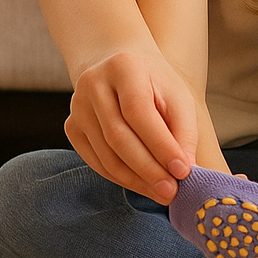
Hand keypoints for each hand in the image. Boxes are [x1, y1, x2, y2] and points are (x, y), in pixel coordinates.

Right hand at [64, 49, 198, 203]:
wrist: (117, 64)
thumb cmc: (155, 81)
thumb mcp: (177, 94)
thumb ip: (184, 129)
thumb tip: (186, 168)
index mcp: (123, 66)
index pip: (139, 111)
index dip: (161, 144)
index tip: (183, 170)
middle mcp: (93, 84)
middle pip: (119, 136)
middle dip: (149, 169)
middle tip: (172, 192)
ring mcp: (77, 107)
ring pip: (106, 154)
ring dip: (136, 180)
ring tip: (161, 193)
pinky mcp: (71, 127)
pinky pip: (96, 161)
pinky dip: (121, 178)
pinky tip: (142, 185)